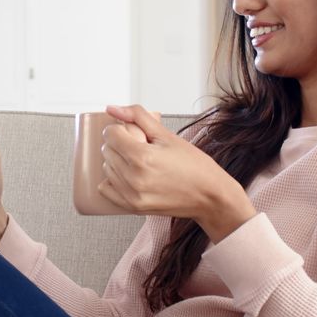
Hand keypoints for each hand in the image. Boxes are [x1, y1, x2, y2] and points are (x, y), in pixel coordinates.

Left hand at [99, 104, 256, 242]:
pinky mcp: (133, 208)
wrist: (210, 196)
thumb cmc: (194, 165)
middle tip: (140, 146)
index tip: (133, 132)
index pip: (110, 134)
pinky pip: (106, 188)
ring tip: (139, 161)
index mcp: (142, 156)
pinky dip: (114, 179)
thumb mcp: (168, 135)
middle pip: (107, 150)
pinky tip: (130, 175)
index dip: (120, 128)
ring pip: (107, 168)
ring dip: (117, 161)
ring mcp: (132, 195)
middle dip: (119, 143)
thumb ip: (138, 117)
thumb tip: (112, 108)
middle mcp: (134, 178)